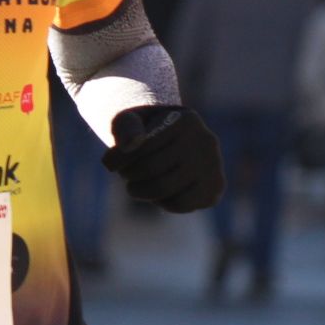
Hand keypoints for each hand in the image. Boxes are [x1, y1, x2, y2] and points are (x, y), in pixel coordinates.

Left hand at [102, 106, 223, 212]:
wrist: (174, 142)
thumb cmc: (146, 130)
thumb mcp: (130, 120)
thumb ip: (126, 126)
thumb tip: (131, 143)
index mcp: (184, 120)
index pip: (141, 146)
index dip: (117, 159)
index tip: (108, 163)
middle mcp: (205, 140)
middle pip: (150, 169)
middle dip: (129, 175)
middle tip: (126, 174)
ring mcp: (213, 164)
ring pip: (163, 189)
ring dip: (140, 190)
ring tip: (136, 185)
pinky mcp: (215, 187)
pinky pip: (181, 204)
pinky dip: (162, 202)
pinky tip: (160, 192)